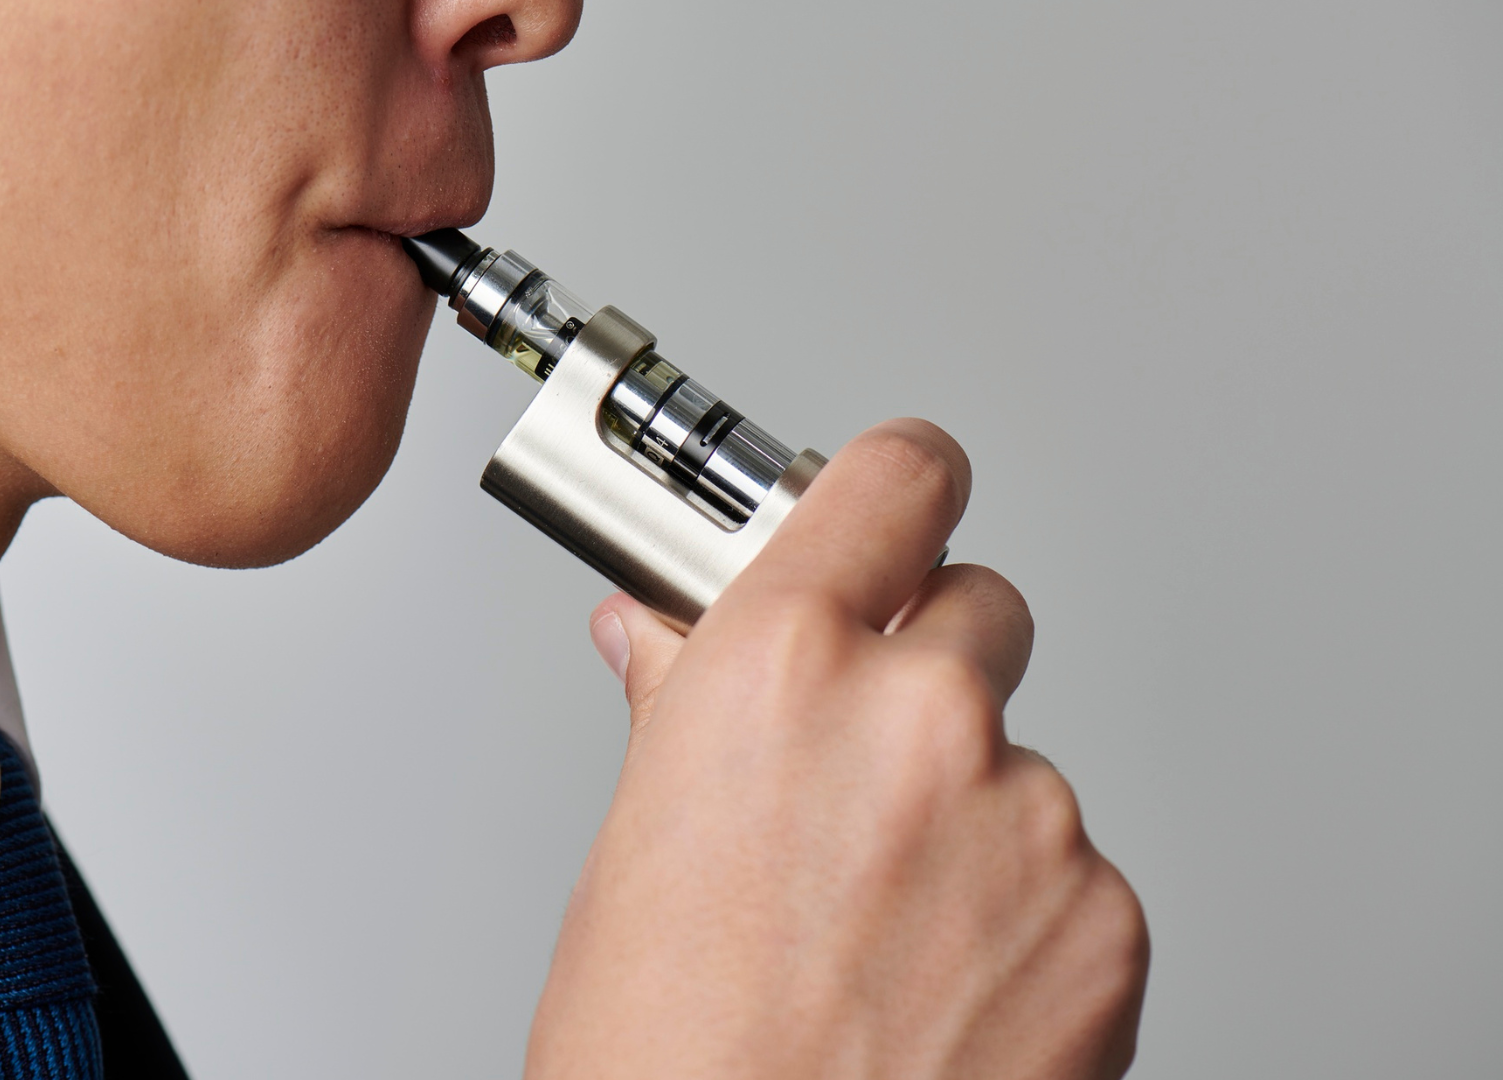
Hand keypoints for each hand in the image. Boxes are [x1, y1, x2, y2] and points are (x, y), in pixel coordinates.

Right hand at [527, 419, 1148, 1079]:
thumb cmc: (659, 1051)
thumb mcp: (636, 847)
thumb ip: (684, 708)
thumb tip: (660, 635)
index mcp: (779, 668)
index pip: (895, 479)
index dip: (896, 490)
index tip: (894, 507)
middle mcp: (919, 716)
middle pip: (980, 609)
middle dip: (930, 669)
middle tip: (866, 767)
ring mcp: (1030, 817)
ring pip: (1023, 762)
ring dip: (972, 814)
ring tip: (884, 924)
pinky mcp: (1107, 919)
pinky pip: (1075, 871)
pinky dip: (1025, 914)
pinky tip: (941, 983)